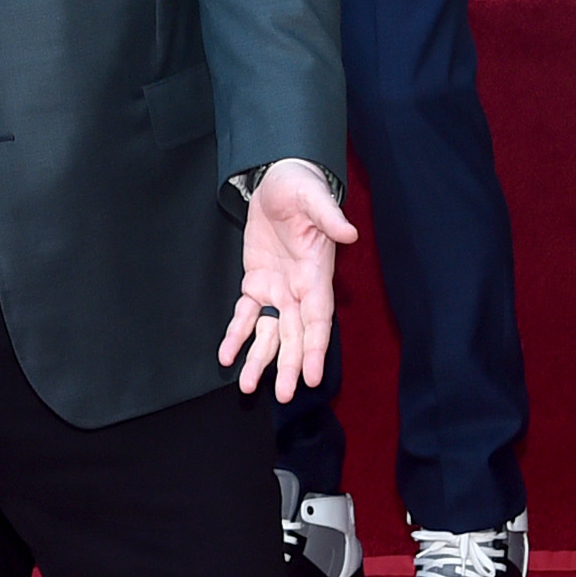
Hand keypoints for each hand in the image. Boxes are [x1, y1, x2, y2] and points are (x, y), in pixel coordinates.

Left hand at [218, 161, 357, 403]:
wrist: (278, 181)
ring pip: (269, 333)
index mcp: (316, 275)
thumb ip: (329, 217)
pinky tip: (226, 355)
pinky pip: (245, 315)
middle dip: (290, 365)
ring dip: (260, 359)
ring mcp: (276, 289)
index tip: (314, 377)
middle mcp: (298, 290)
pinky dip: (235, 335)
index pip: (318, 320)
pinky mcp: (255, 282)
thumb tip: (349, 233)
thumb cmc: (301, 188)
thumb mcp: (314, 198)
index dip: (316, 349)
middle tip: (283, 395)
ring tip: (248, 387)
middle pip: (295, 336)